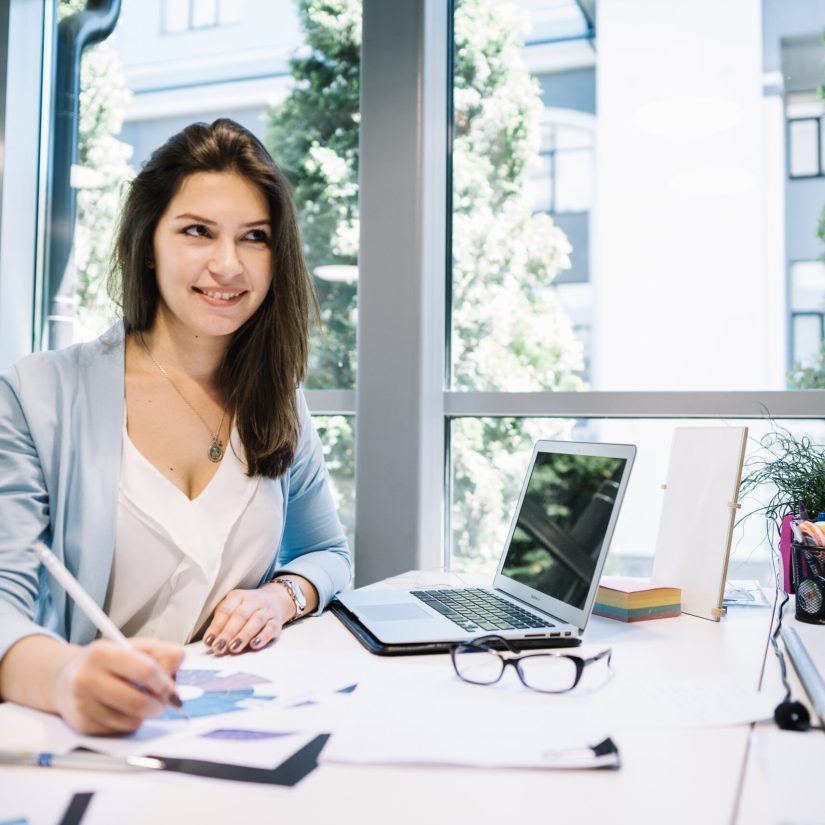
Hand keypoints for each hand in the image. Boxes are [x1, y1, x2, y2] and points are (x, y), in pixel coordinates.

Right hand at [52, 637, 183, 734]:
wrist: (64, 677)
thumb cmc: (107, 661)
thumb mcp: (133, 646)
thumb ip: (161, 654)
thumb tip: (175, 675)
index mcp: (102, 653)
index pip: (145, 670)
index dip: (164, 683)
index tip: (172, 690)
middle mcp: (87, 678)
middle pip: (137, 701)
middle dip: (158, 705)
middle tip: (163, 703)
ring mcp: (82, 704)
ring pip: (130, 720)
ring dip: (144, 715)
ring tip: (140, 702)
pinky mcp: (81, 725)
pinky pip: (118, 731)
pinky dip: (128, 723)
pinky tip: (123, 710)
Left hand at [203, 584, 294, 655]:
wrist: (275, 600)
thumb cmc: (247, 609)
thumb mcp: (232, 609)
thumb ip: (221, 623)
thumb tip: (211, 641)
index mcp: (238, 596)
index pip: (226, 611)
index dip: (216, 626)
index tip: (209, 641)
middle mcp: (253, 601)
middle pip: (240, 616)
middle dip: (228, 633)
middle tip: (219, 647)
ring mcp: (266, 611)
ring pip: (256, 621)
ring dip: (244, 635)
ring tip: (234, 647)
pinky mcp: (276, 622)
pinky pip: (271, 628)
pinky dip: (263, 637)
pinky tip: (254, 645)